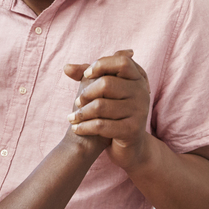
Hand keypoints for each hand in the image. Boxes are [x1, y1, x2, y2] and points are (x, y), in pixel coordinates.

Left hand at [64, 49, 150, 170]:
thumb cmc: (114, 112)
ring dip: (81, 113)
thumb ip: (87, 75)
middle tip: (77, 102)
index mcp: (138, 78)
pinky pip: (101, 125)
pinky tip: (76, 128)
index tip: (87, 75)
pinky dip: (84, 127)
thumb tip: (66, 67)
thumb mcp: (103, 91)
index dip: (102, 65)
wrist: (130, 146)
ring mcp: (139, 112)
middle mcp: (142, 93)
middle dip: (86, 94)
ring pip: (100, 106)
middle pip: (106, 84)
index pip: (122, 62)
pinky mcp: (132, 130)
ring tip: (72, 118)